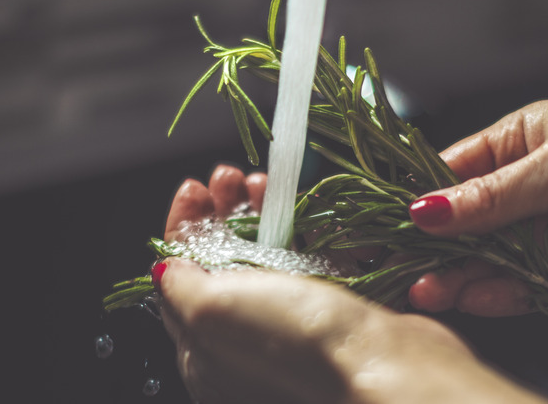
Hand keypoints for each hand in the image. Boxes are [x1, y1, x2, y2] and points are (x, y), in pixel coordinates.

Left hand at [156, 165, 547, 402]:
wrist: (384, 371)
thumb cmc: (293, 345)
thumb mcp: (213, 313)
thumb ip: (179, 289)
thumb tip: (163, 271)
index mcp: (207, 352)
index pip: (180, 282)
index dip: (182, 228)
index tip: (194, 188)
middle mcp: (248, 342)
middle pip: (224, 263)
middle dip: (224, 213)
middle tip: (231, 176)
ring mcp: (295, 328)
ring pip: (269, 258)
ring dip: (263, 213)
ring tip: (265, 181)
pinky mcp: (336, 315)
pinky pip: (311, 262)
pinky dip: (303, 228)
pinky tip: (304, 204)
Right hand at [408, 100, 547, 315]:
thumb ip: (492, 197)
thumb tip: (426, 209)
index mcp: (521, 142)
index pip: (454, 170)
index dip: (417, 197)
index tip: (383, 221)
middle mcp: (527, 189)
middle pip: (463, 222)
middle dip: (428, 245)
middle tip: (391, 266)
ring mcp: (546, 231)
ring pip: (487, 258)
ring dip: (456, 275)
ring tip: (426, 290)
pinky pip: (523, 287)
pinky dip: (497, 295)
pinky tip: (472, 298)